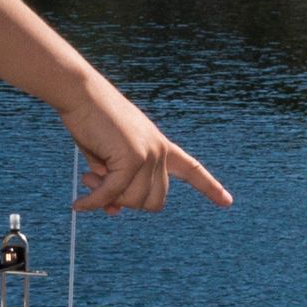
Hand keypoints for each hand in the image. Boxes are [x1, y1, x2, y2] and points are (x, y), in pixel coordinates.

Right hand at [63, 78, 229, 213]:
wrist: (81, 94)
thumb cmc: (91, 123)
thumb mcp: (107, 159)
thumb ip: (116, 184)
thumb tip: (114, 211)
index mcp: (161, 146)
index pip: (191, 169)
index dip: (209, 187)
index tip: (227, 201)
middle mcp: (160, 151)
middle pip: (153, 201)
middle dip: (126, 201)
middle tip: (98, 185)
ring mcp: (150, 154)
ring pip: (133, 199)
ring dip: (106, 197)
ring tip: (88, 177)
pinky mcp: (133, 157)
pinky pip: (112, 193)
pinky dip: (94, 201)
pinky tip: (79, 204)